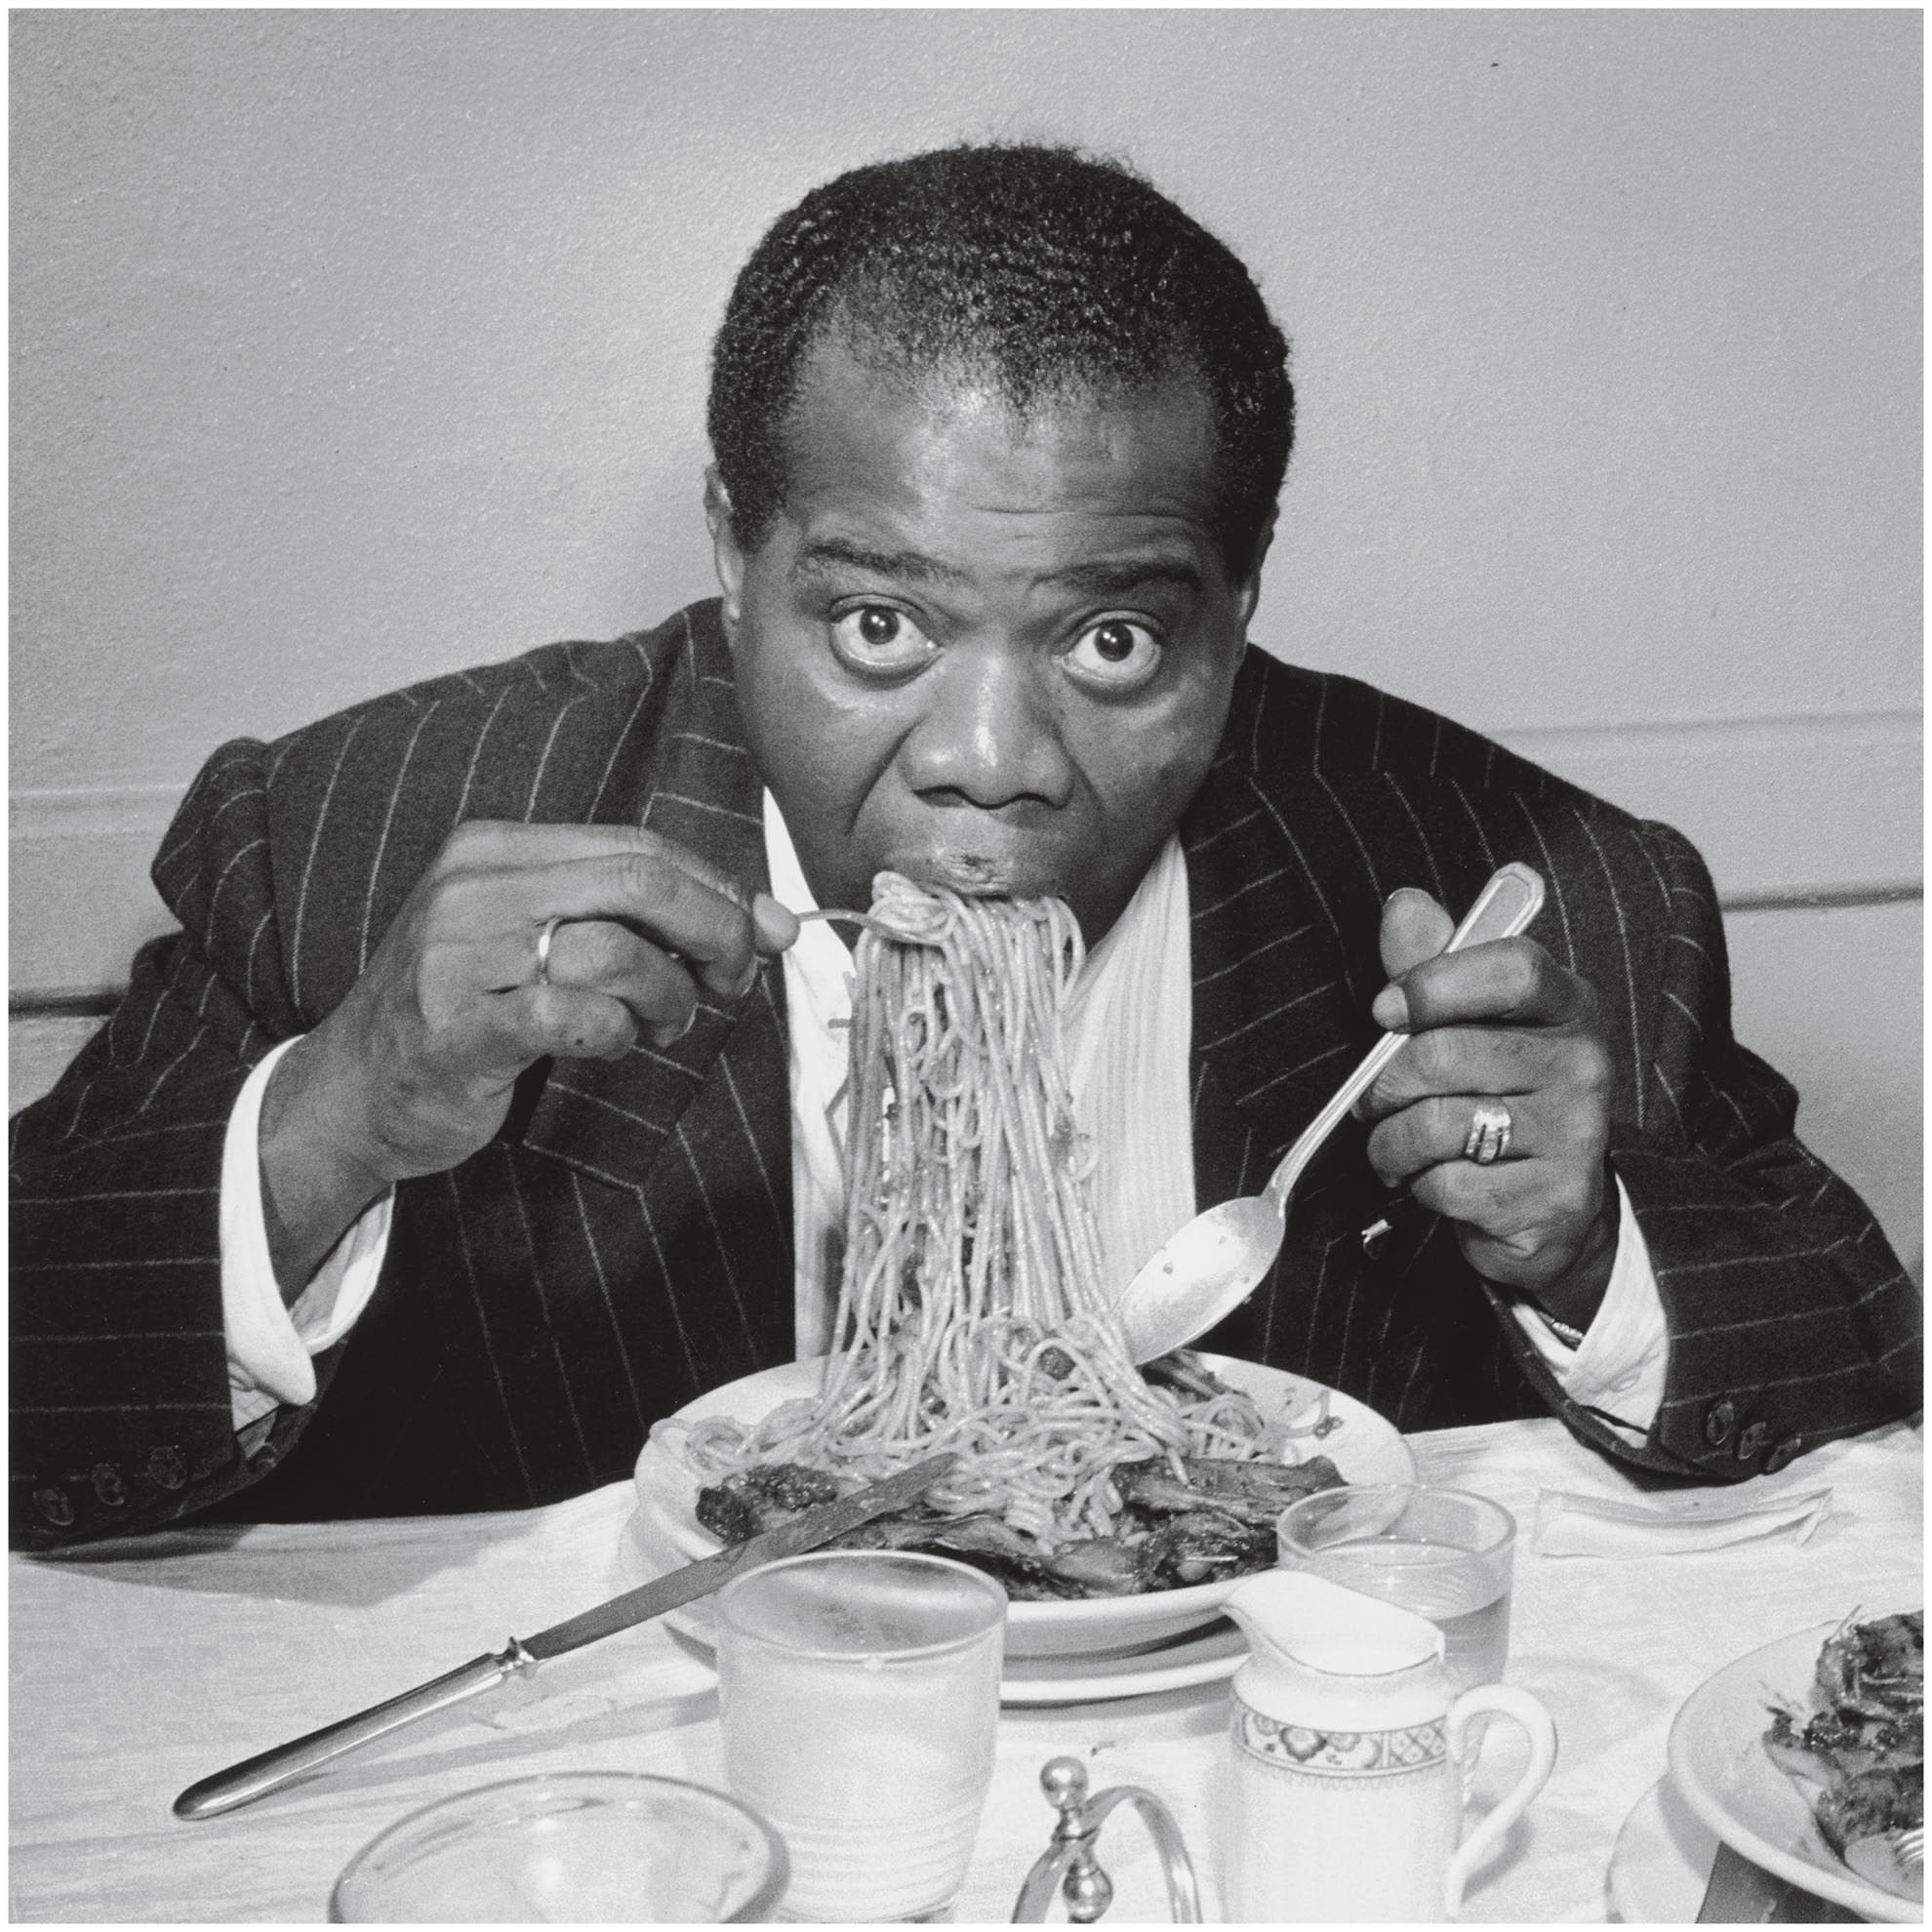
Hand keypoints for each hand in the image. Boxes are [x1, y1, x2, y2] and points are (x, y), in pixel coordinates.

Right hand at [258, 822, 798, 1291]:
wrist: (353, 1090)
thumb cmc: (465, 1012)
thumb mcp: (541, 941)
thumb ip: (639, 920)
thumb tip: (768, 921)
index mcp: (497, 850)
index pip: (639, 847)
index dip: (716, 890)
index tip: (759, 935)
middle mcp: (475, 887)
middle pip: (641, 882)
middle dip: (714, 932)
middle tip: (732, 981)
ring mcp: (460, 956)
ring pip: (617, 950)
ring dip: (668, 996)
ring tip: (662, 1025)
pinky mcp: (461, 1029)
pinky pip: (575, 1016)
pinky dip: (617, 1033)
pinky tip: (611, 1043)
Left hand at [1357, 886, 1618, 1328]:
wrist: (1549, 1206)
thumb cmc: (1494, 1099)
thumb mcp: (1468, 1025)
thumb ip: (1432, 966)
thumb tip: (1404, 904)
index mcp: (1567, 1006)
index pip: (1512, 969)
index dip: (1434, 984)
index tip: (1386, 1009)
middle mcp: (1584, 1065)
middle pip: (1446, 1054)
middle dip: (1386, 1085)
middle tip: (1379, 1101)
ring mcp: (1576, 1136)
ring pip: (1436, 1124)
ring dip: (1392, 1143)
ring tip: (1400, 1147)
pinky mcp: (1554, 1200)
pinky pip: (1447, 1185)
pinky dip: (1421, 1188)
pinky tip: (1439, 1183)